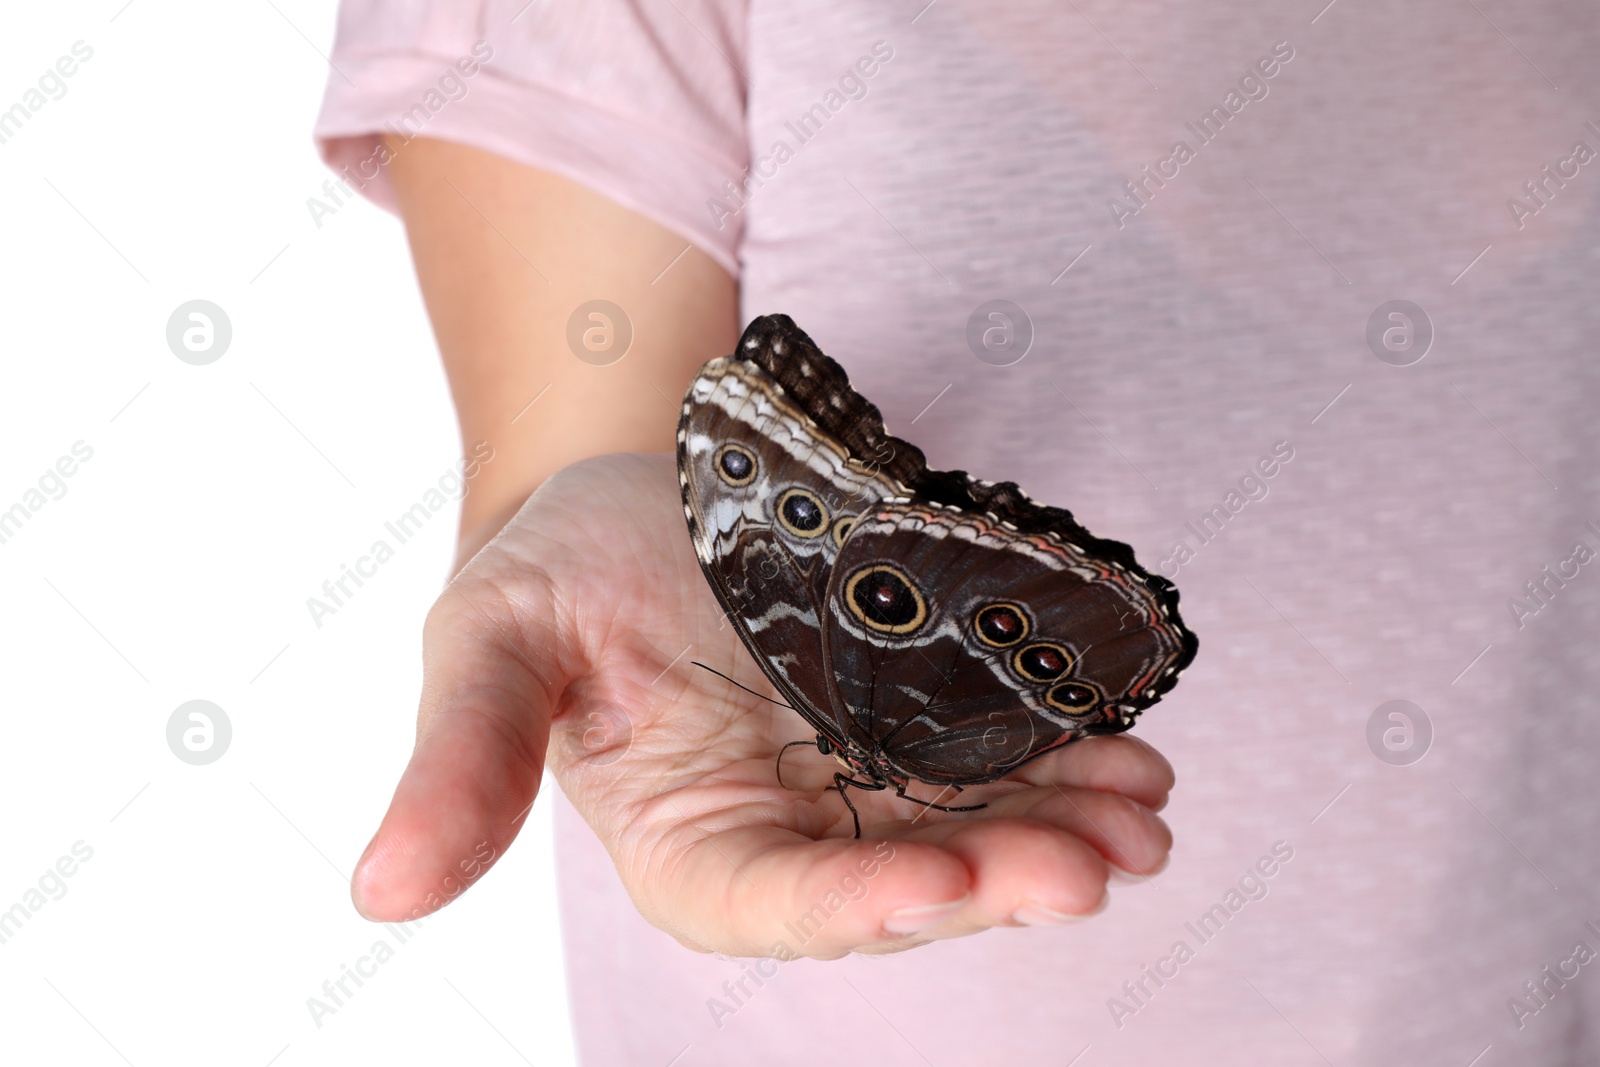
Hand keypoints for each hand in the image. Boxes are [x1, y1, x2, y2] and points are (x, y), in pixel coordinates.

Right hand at [350, 453, 1174, 958]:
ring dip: (1061, 829)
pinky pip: (1000, 753)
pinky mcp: (914, 717)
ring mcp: (859, 775)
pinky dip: (1068, 760)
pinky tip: (1131, 753)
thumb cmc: (552, 571)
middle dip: (998, 876)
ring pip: (971, 825)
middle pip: (898, 878)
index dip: (849, 908)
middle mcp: (782, 827)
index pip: (766, 904)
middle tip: (1098, 860)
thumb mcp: (491, 639)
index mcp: (679, 837)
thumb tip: (378, 892)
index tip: (938, 887)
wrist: (636, 498)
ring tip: (1142, 811)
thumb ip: (463, 758)